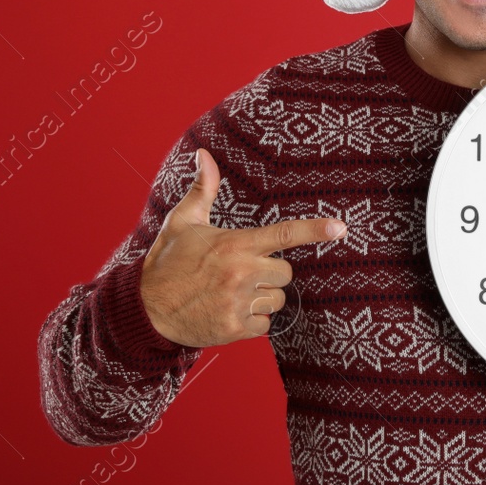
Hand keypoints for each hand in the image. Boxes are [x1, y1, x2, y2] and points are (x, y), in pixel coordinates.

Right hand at [138, 148, 346, 347]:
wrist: (145, 309)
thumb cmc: (167, 262)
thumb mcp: (183, 222)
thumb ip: (203, 190)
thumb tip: (205, 155)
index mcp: (235, 244)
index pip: (284, 235)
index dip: (315, 231)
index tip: (340, 228)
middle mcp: (241, 273)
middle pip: (285, 273)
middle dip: (270, 273)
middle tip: (241, 273)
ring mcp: (238, 302)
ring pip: (276, 300)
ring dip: (261, 299)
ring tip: (231, 293)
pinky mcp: (234, 329)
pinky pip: (264, 325)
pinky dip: (251, 322)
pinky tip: (228, 312)